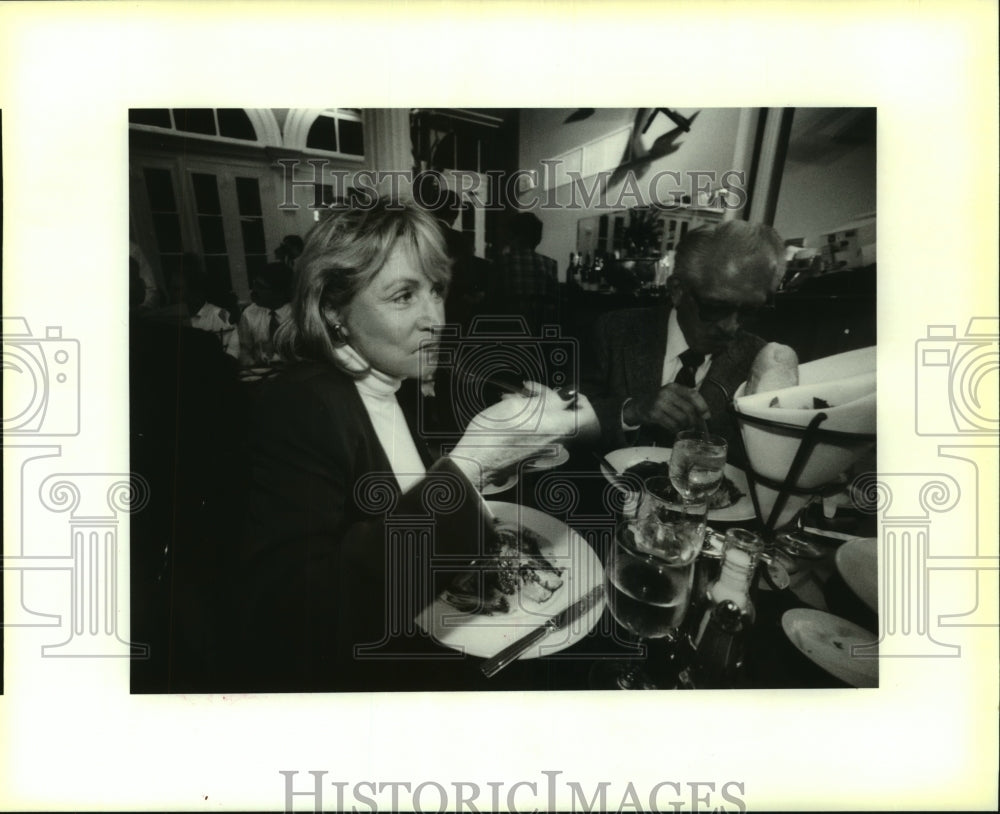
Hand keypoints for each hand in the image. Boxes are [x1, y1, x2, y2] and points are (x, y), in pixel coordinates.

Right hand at [449, 382, 587, 487]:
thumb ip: (552, 399)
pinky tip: (509, 414)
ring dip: (533, 407)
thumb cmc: (495, 434)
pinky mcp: (532, 455)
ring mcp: (545, 451)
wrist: (476, 461)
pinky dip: (528, 421)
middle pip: (564, 415)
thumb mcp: (522, 405)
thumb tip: (568, 394)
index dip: (573, 396)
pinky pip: (538, 433)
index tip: (556, 389)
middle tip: (526, 390)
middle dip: (545, 398)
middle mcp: (558, 443)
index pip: (585, 411)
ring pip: (548, 422)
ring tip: (511, 400)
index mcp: (560, 429)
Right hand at [623, 383, 710, 433]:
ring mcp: (659, 403)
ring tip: (684, 429)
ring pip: (681, 418)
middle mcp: (666, 392)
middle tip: (695, 427)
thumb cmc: (661, 403)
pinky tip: (675, 430)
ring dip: (685, 427)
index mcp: (674, 386)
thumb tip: (705, 416)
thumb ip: (687, 402)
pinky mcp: (654, 414)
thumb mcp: (673, 396)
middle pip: (688, 409)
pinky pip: (671, 425)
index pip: (692, 394)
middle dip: (694, 421)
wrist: (640, 407)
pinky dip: (676, 430)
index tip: (707, 416)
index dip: (702, 405)